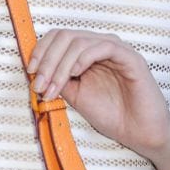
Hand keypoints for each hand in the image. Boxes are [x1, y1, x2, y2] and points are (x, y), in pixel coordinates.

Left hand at [27, 29, 169, 156]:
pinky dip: (84, 58)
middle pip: (65, 36)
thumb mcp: (75, 96)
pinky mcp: (130, 58)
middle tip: (38, 84)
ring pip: (79, 41)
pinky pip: (103, 47)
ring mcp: (116, 50)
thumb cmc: (112, 115)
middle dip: (46, 60)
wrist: (139, 133)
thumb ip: (58, 80)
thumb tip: (36, 72)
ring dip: (60, 64)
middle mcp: (100, 46)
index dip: (41, 52)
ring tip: (52, 87)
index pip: (58, 38)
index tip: (30, 73)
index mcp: (87, 53)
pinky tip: (76, 74)